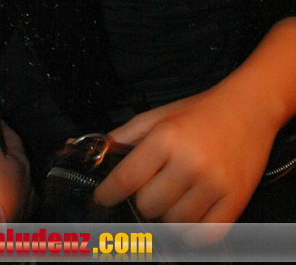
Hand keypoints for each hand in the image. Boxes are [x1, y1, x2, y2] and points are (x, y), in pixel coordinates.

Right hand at [0, 113, 30, 220]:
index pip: (14, 139)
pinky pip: (21, 201)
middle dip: (12, 152)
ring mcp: (26, 200)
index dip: (4, 128)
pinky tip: (14, 198)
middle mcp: (28, 180)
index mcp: (22, 161)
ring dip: (16, 175)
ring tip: (7, 172)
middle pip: (21, 160)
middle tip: (2, 145)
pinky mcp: (19, 217)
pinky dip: (17, 196)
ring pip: (24, 182)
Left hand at [93, 85, 274, 229]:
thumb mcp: (159, 115)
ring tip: (176, 196)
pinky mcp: (235, 200)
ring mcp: (214, 184)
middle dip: (143, 200)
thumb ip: (126, 135)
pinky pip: (204, 236)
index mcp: (166, 138)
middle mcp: (189, 162)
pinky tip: (191, 215)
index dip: (107, 193)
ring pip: (174, 223)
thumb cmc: (201, 112)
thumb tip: (95, 151)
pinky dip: (193, 233)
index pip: (126, 179)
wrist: (249, 108)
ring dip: (169, 215)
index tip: (101, 199)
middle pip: (148, 206)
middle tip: (152, 188)